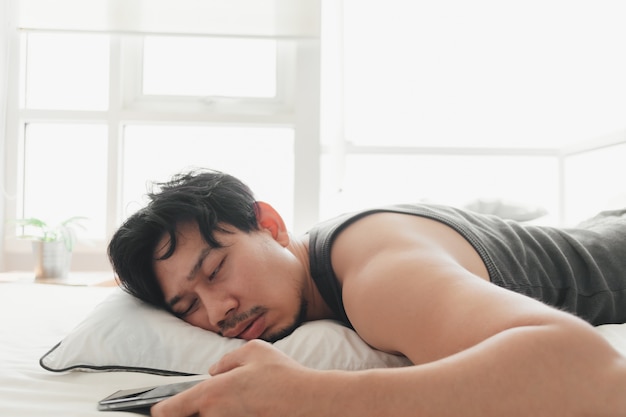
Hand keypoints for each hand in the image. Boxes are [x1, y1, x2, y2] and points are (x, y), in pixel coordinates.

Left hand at [151, 340, 313, 416]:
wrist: (309, 402)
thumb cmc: (283, 376)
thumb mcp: (253, 350)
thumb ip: (226, 360)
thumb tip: (216, 371)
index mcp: (211, 393)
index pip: (171, 410)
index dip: (161, 410)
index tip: (159, 410)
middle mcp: (216, 416)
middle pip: (193, 416)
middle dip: (196, 409)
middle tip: (217, 398)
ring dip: (218, 410)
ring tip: (243, 399)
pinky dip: (233, 413)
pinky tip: (252, 405)